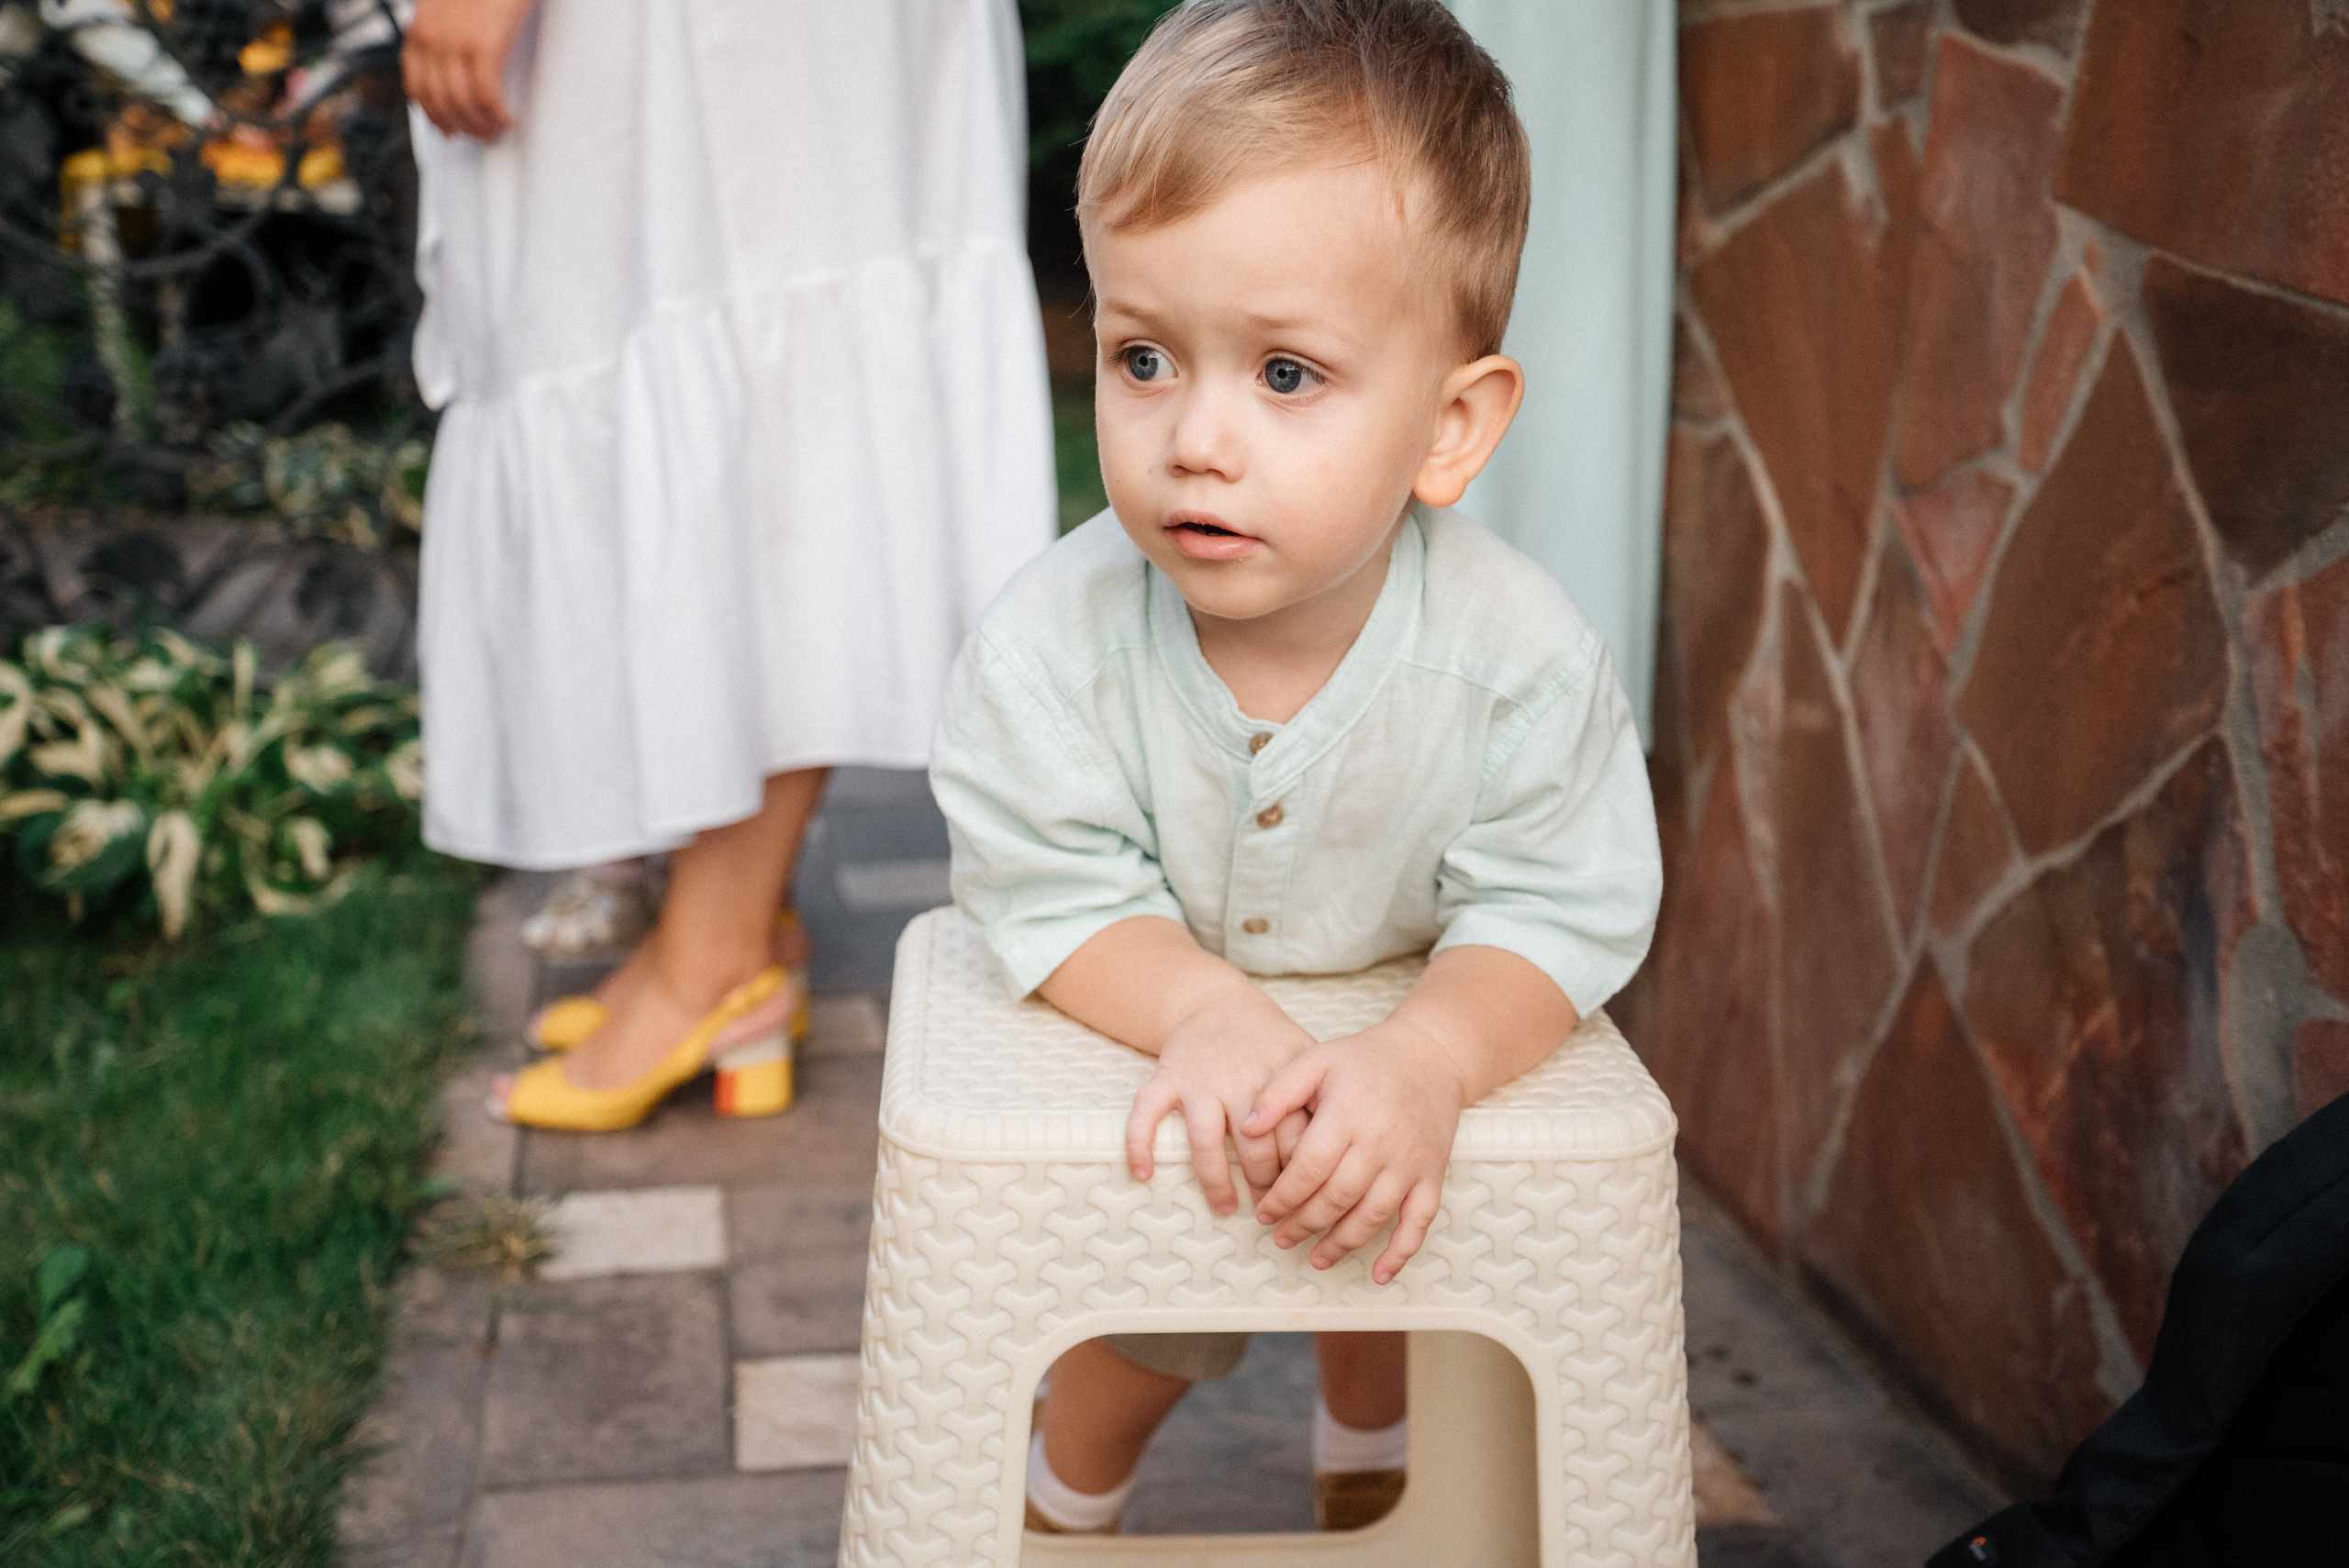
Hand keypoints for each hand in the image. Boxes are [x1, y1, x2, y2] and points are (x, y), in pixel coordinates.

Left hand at [402, 0, 536, 139]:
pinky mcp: (484, 46)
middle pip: (440, 103)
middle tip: (482, 136)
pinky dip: (498, 115)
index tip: (451, 129)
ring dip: (482, 126)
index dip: (434, 116)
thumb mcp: (447, 7)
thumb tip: (454, 67)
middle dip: (462, 128)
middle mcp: (432, 41)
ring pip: (463, 104)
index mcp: (419, 31)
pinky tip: (509, 119)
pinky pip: (487, 95)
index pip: (417, 88)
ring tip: (498, 130)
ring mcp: (456, 44)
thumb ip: (443, 33)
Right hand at [1125, 981, 1315, 1217]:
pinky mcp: (1168, 1077)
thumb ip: (1318, 1099)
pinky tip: (1143, 1174)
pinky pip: (1147, 1112)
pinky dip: (1140, 1142)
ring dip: (1216, 1179)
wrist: (1215, 1001)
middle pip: (1255, 1147)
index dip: (1301, 1175)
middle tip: (1271, 1212)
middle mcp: (1240, 1082)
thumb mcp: (1303, 1057)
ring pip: (1206, 1139)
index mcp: (1279, 1080)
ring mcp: (1201, 1081)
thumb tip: (1342, 1152)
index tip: (1305, 1201)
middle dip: (1264, 1185)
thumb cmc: (1266, 1039)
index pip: (1296, 1139)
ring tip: (1225, 1207)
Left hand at [1240, 1018, 1469, 1284]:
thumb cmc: (1366, 1059)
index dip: (1283, 1197)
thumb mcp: (1316, 1061)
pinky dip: (1401, 1253)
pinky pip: (1419, 1222)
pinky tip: (1380, 1275)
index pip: (1308, 1169)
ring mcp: (1409, 1163)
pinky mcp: (1432, 1175)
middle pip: (1336, 1198)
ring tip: (1315, 1257)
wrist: (1430, 1056)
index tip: (1263, 1212)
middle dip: (1303, 1224)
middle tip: (1280, 1237)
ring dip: (1341, 1244)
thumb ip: (1278, 1092)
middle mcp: (1380, 1143)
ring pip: (1372, 1216)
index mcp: (1347, 1114)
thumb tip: (1246, 1128)